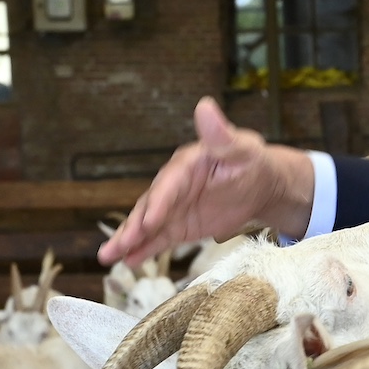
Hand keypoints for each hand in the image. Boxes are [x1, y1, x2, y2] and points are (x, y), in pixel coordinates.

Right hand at [100, 98, 315, 265]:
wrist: (260, 185)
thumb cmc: (250, 162)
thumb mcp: (241, 148)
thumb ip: (221, 134)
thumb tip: (204, 107)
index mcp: (186, 165)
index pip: (169, 185)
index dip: (159, 203)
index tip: (149, 221)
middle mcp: (173, 186)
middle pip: (150, 207)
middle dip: (134, 227)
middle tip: (119, 246)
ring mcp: (174, 208)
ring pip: (147, 225)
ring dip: (129, 241)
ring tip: (109, 256)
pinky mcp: (179, 226)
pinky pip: (159, 239)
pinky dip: (144, 250)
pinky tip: (129, 261)